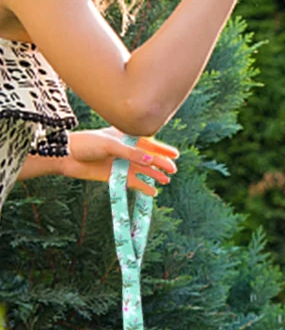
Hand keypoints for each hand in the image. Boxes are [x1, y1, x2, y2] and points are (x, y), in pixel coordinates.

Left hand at [62, 129, 178, 197]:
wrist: (66, 157)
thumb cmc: (85, 145)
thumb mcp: (109, 145)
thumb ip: (130, 153)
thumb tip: (151, 161)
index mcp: (123, 137)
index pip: (147, 143)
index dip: (161, 149)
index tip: (175, 154)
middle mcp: (124, 151)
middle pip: (147, 158)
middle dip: (160, 163)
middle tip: (173, 170)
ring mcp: (120, 164)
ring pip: (142, 171)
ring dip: (154, 175)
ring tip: (166, 181)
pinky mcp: (115, 176)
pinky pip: (133, 183)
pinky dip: (143, 187)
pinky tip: (153, 192)